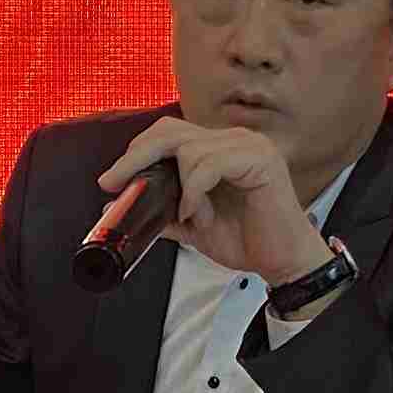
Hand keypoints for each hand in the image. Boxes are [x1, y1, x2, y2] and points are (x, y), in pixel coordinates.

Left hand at [105, 117, 332, 285]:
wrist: (282, 262)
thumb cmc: (247, 240)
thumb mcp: (193, 227)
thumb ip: (161, 213)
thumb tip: (118, 206)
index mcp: (220, 148)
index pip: (169, 133)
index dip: (137, 151)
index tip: (110, 180)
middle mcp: (234, 139)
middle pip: (171, 131)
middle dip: (137, 156)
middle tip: (115, 182)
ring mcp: (249, 145)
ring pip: (188, 150)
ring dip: (181, 189)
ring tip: (193, 215)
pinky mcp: (260, 159)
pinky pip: (208, 165)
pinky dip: (195, 192)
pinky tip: (200, 213)